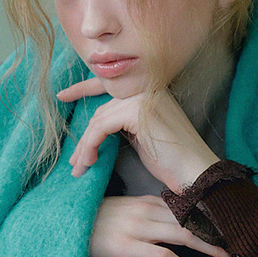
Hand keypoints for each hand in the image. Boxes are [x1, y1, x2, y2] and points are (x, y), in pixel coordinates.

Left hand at [57, 77, 219, 191]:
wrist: (195, 173)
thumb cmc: (171, 160)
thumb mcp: (143, 135)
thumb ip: (124, 121)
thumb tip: (95, 125)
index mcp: (150, 88)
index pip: (109, 84)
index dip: (83, 88)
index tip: (62, 96)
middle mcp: (146, 87)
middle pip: (101, 109)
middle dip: (85, 137)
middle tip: (75, 162)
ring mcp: (142, 96)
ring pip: (98, 119)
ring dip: (85, 146)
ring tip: (80, 168)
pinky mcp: (137, 111)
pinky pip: (101, 127)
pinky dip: (91, 146)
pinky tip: (90, 162)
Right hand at [88, 195, 232, 256]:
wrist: (61, 227)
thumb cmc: (90, 223)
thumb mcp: (120, 211)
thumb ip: (143, 213)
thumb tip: (166, 222)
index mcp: (145, 201)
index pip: (187, 206)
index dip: (211, 216)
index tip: (230, 225)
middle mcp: (146, 211)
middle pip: (192, 219)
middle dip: (218, 230)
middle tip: (241, 241)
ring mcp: (137, 228)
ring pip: (184, 235)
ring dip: (210, 246)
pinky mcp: (128, 247)